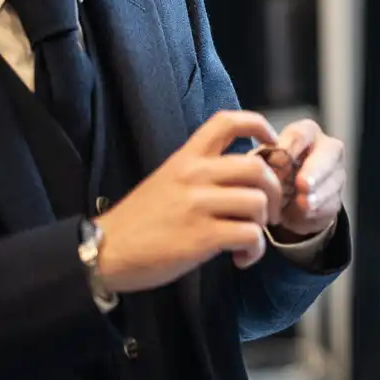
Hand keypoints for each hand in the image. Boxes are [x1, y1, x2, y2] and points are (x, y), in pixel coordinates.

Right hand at [94, 110, 282, 292]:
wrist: (104, 250)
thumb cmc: (140, 220)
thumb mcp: (167, 181)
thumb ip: (202, 173)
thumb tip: (246, 177)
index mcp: (186, 158)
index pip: (227, 122)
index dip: (259, 126)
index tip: (272, 145)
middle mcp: (194, 175)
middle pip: (258, 167)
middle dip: (275, 191)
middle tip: (269, 212)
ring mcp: (198, 205)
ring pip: (258, 202)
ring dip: (262, 225)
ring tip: (248, 240)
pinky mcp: (202, 236)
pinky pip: (250, 236)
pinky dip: (255, 250)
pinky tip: (241, 257)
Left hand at [262, 119, 345, 242]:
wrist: (286, 198)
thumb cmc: (272, 171)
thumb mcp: (263, 162)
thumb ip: (263, 161)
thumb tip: (259, 166)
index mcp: (306, 133)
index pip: (300, 135)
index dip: (288, 150)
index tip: (276, 165)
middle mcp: (327, 148)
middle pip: (326, 155)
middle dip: (314, 171)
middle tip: (303, 185)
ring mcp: (336, 173)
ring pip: (332, 182)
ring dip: (317, 195)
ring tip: (303, 204)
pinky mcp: (336, 198)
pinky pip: (330, 203)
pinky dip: (317, 210)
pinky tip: (305, 213)